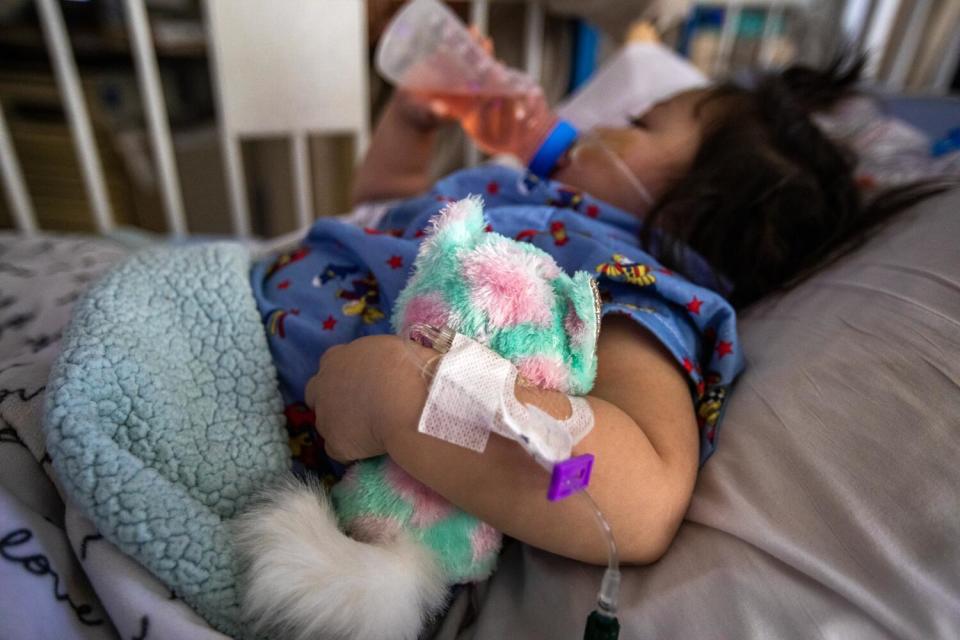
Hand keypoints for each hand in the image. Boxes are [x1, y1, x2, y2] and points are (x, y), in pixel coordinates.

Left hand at [304, 335, 429, 462]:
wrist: (414, 406)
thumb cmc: (410, 370)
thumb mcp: (396, 348)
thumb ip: (380, 357)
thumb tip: (390, 363)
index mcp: (336, 358)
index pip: (330, 364)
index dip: (345, 374)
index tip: (363, 381)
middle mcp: (322, 386)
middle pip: (317, 394)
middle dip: (333, 400)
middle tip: (360, 406)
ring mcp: (325, 417)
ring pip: (327, 424)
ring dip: (343, 426)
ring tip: (371, 429)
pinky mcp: (336, 444)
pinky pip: (339, 451)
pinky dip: (352, 451)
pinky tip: (370, 449)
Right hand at [390, 26, 494, 130]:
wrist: (409, 108)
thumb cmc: (420, 116)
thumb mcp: (428, 116)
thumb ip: (435, 114)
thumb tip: (442, 111)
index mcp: (468, 99)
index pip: (483, 87)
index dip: (490, 77)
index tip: (495, 67)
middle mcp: (465, 86)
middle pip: (478, 68)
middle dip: (483, 55)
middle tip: (486, 42)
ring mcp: (456, 74)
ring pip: (467, 56)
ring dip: (471, 43)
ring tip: (474, 30)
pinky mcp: (445, 64)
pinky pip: (452, 49)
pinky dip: (456, 39)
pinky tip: (458, 27)